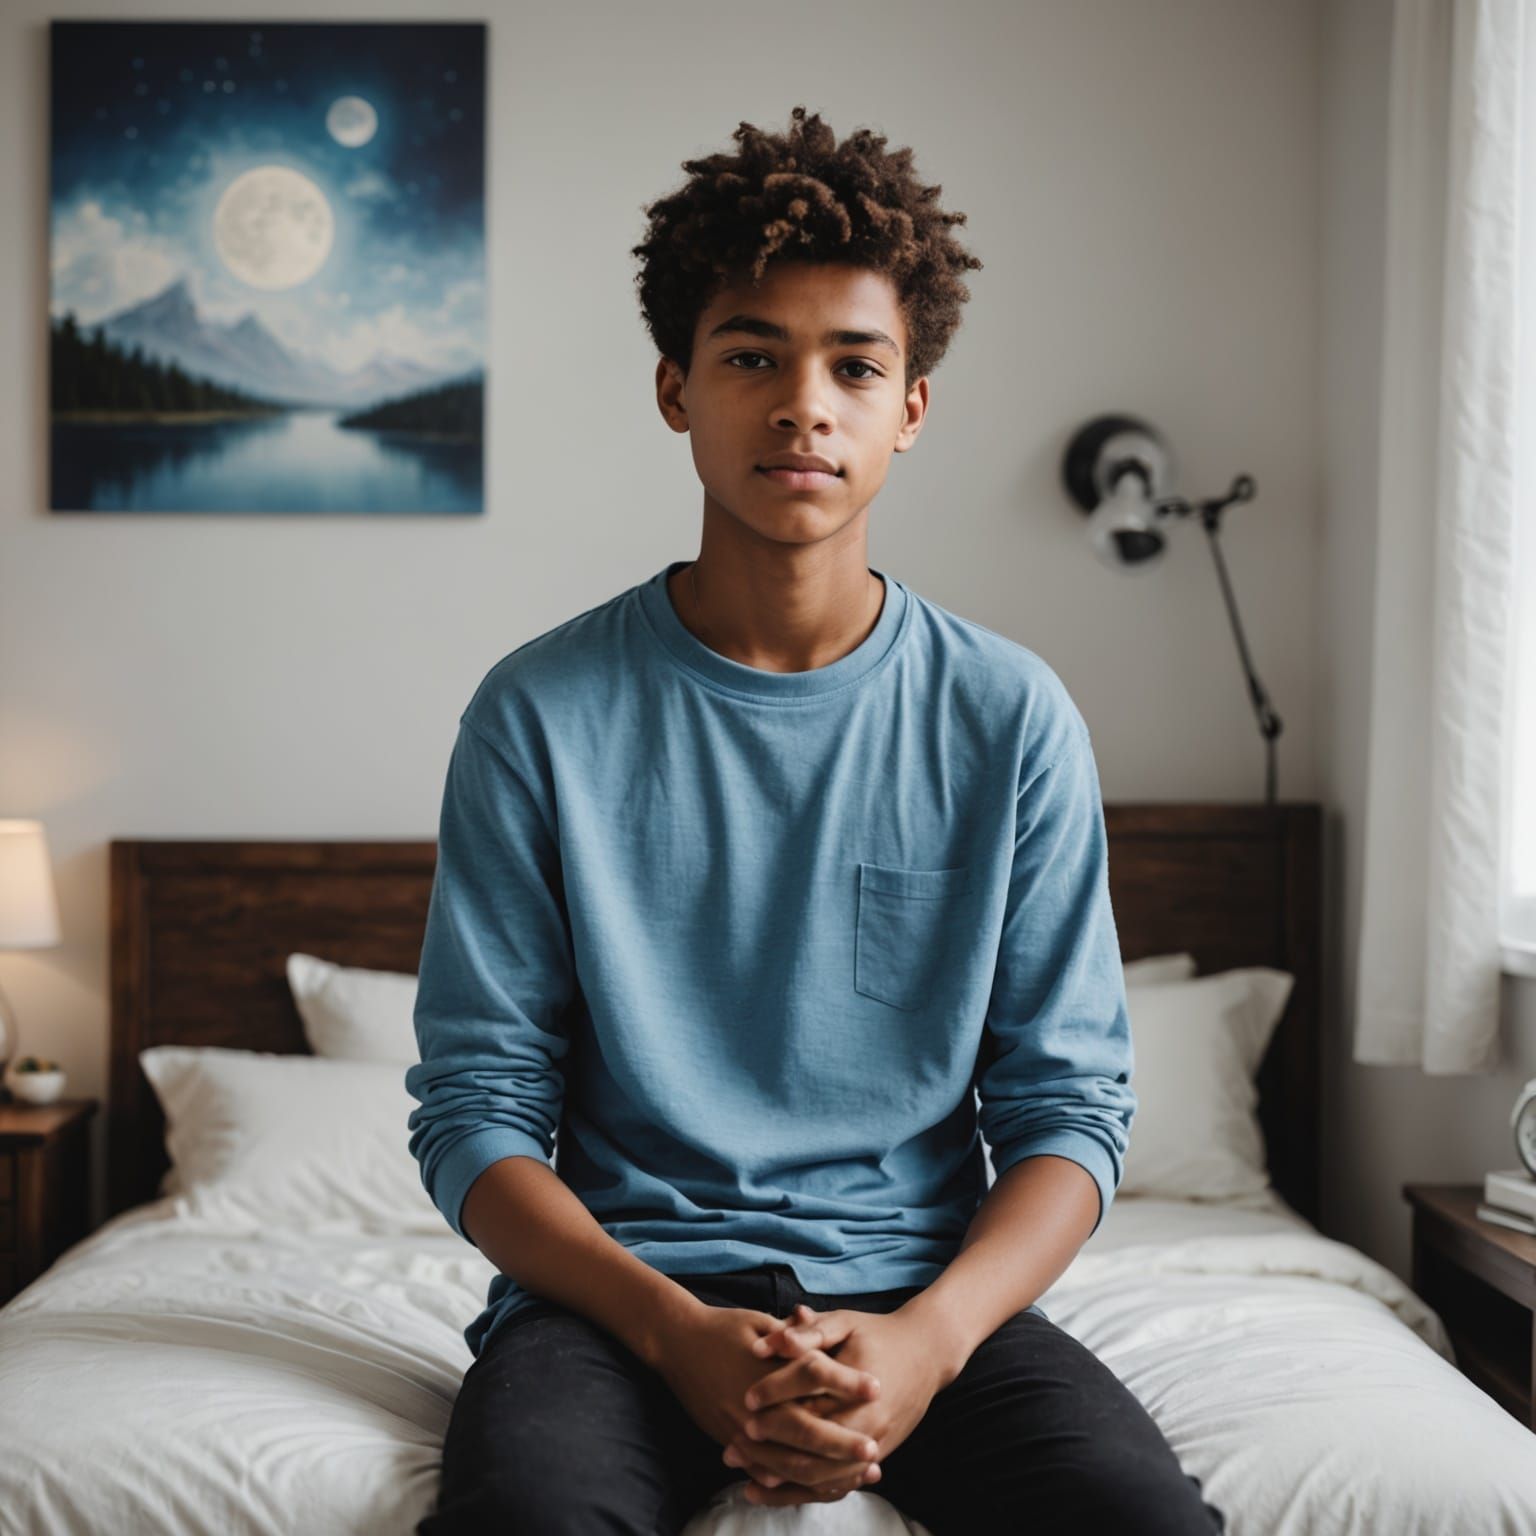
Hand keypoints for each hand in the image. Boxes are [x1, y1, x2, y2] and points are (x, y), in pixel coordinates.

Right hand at [649, 1299, 882, 1494]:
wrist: (676, 1343)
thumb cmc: (723, 1327)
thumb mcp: (760, 1322)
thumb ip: (792, 1335)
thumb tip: (821, 1329)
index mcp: (767, 1371)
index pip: (814, 1378)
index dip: (847, 1383)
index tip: (877, 1388)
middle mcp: (755, 1406)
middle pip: (805, 1431)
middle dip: (842, 1444)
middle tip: (875, 1449)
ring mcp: (740, 1429)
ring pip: (787, 1463)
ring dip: (825, 1472)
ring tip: (858, 1475)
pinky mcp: (731, 1442)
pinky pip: (766, 1471)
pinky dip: (796, 1483)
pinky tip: (822, 1485)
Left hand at [725, 1303, 945, 1507]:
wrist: (927, 1353)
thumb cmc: (877, 1333)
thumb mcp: (844, 1322)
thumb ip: (808, 1333)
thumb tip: (768, 1342)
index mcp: (855, 1385)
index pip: (808, 1399)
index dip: (774, 1400)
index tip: (743, 1401)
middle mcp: (866, 1421)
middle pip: (811, 1445)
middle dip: (770, 1450)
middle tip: (732, 1448)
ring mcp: (874, 1444)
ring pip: (823, 1476)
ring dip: (782, 1480)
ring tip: (744, 1478)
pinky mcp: (876, 1458)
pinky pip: (838, 1485)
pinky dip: (805, 1492)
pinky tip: (774, 1490)